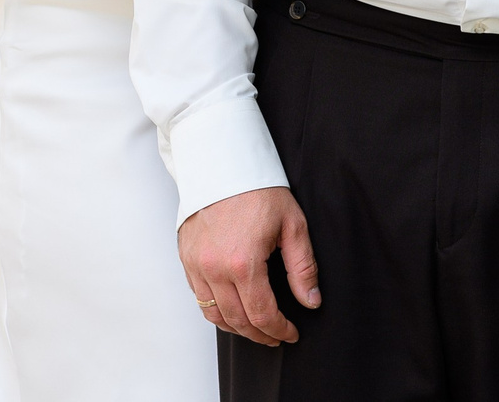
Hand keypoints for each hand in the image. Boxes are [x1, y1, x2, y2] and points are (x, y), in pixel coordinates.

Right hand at [179, 186, 318, 345]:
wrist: (222, 162)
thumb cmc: (258, 189)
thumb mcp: (292, 224)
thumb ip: (303, 267)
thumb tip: (311, 301)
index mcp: (243, 262)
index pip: (262, 315)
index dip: (279, 330)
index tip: (291, 334)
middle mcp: (214, 268)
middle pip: (237, 321)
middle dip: (260, 335)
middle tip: (276, 336)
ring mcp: (196, 264)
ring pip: (214, 315)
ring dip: (236, 327)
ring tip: (255, 328)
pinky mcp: (186, 256)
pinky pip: (199, 297)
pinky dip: (216, 310)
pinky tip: (232, 307)